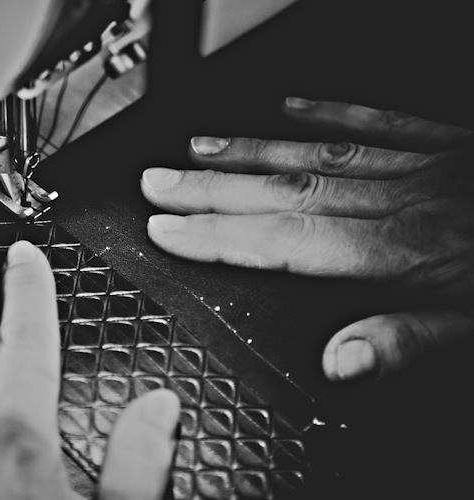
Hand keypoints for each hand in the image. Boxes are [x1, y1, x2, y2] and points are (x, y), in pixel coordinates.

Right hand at [140, 98, 473, 381]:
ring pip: (318, 155)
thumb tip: (338, 364)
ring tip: (199, 149)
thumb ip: (407, 343)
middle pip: (287, 191)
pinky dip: (331, 113)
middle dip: (210, 189)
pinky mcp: (451, 147)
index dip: (217, 236)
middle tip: (157, 182)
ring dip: (251, 152)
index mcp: (406, 251)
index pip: (287, 240)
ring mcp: (426, 168)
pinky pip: (381, 122)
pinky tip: (293, 107)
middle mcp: (405, 201)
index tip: (166, 230)